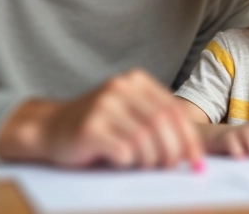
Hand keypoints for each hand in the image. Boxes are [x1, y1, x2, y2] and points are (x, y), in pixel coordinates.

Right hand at [0, 69, 202, 168]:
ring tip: (144, 165)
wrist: (51, 128)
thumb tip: (193, 153)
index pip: (174, 109)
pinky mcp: (89, 127)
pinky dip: (129, 162)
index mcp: (135, 80)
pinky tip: (122, 161)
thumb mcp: (130, 114)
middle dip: (173, 151)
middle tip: (172, 168)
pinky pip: (123, 151)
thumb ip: (158, 124)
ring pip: (144, 139)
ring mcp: (103, 105)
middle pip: (161, 123)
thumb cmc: (99, 126)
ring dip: (150, 160)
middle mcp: (119, 87)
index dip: (189, 137)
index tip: (197, 161)